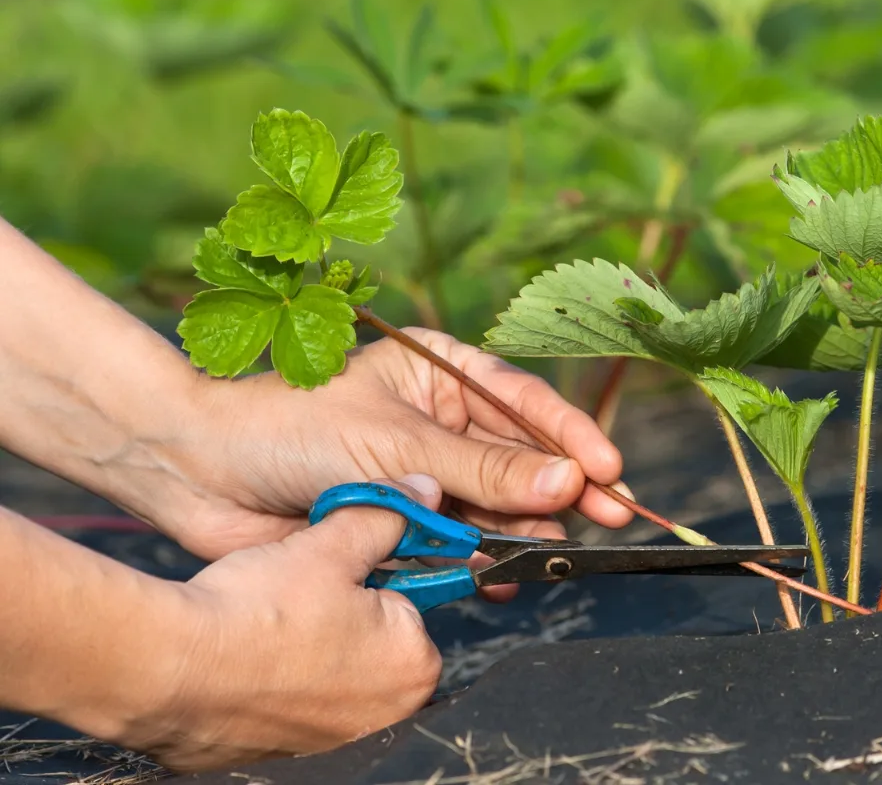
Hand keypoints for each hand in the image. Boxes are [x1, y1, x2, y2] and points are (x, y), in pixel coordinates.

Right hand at [123, 475, 443, 772]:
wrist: (168, 671)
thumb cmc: (257, 611)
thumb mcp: (330, 546)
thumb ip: (384, 518)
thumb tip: (422, 493)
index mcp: (414, 666)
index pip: (407, 605)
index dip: (366, 578)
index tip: (332, 571)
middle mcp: (387, 715)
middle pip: (374, 643)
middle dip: (342, 616)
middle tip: (294, 598)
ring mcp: (335, 742)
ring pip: (331, 674)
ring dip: (307, 649)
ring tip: (266, 627)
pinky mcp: (285, 757)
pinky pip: (290, 705)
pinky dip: (274, 684)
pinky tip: (246, 661)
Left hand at [156, 328, 633, 599]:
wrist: (204, 471)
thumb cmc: (292, 425)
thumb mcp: (398, 441)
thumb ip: (485, 470)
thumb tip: (569, 482)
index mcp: (440, 373)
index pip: (524, 403)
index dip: (572, 437)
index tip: (610, 471)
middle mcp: (440, 421)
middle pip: (521, 458)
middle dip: (563, 489)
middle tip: (612, 517)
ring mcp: (425, 474)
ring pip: (496, 506)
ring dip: (525, 529)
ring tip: (551, 551)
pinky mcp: (406, 522)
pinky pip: (461, 542)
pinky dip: (483, 559)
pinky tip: (503, 572)